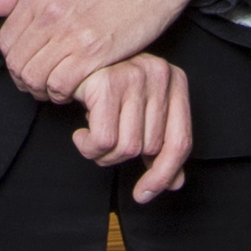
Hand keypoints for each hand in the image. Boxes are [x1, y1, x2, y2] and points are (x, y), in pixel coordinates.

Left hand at [0, 0, 195, 101]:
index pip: (6, 40)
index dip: (13, 60)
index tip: (27, 65)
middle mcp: (51, 13)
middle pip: (17, 63)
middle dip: (23, 80)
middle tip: (38, 83)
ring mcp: (71, 33)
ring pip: (34, 77)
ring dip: (41, 90)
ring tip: (54, 87)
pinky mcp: (93, 52)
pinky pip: (60, 85)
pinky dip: (61, 93)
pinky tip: (71, 89)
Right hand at [70, 52, 191, 202]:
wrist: (70, 57)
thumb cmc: (106, 85)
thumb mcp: (140, 111)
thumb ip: (160, 143)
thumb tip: (174, 183)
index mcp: (175, 80)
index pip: (180, 142)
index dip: (163, 175)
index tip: (144, 194)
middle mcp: (159, 74)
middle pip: (150, 147)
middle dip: (122, 156)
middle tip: (104, 140)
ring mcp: (134, 75)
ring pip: (127, 147)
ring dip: (103, 155)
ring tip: (92, 136)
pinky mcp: (106, 82)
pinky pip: (103, 140)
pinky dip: (89, 148)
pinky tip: (81, 134)